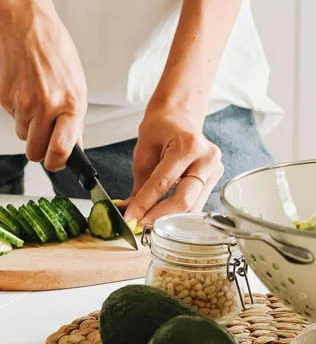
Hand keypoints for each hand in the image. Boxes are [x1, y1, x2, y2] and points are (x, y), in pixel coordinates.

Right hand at [0, 0, 86, 170]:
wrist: (25, 25)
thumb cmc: (54, 51)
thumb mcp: (75, 82)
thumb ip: (74, 115)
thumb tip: (73, 144)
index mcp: (71, 103)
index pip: (62, 150)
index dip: (57, 163)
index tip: (56, 163)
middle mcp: (47, 107)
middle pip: (35, 152)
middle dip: (38, 149)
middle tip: (41, 136)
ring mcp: (23, 104)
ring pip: (23, 134)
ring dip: (28, 125)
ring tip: (34, 98)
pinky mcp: (5, 99)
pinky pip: (12, 118)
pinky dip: (17, 109)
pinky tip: (23, 87)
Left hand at [123, 107, 223, 225]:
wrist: (180, 116)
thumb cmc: (160, 129)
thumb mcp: (143, 152)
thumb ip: (139, 184)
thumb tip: (128, 210)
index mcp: (187, 146)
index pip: (162, 184)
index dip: (144, 205)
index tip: (130, 219)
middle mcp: (206, 158)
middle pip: (184, 200)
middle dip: (158, 217)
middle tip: (139, 226)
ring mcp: (215, 169)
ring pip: (192, 207)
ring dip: (168, 219)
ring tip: (147, 223)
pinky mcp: (215, 178)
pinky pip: (196, 202)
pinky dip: (178, 212)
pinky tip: (162, 215)